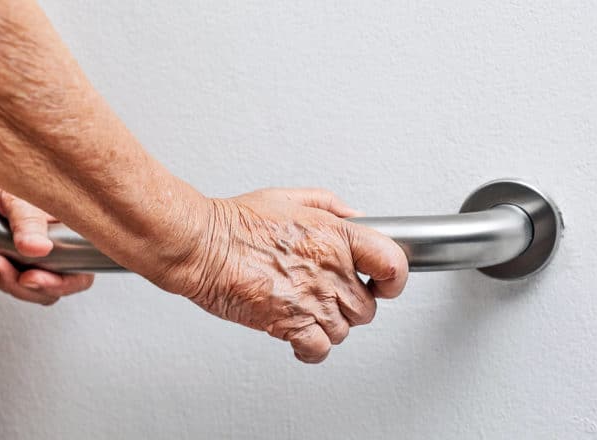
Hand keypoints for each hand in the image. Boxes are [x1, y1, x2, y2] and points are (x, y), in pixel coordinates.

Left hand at [0, 183, 93, 304]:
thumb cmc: (27, 170)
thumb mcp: (30, 196)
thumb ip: (33, 223)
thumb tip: (37, 248)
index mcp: (76, 241)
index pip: (74, 278)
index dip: (53, 284)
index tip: (29, 278)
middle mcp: (55, 252)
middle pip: (37, 287)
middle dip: (8, 277)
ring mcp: (29, 255)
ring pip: (9, 280)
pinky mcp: (4, 251)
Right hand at [151, 188, 408, 362]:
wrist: (202, 246)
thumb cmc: (236, 222)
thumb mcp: (290, 197)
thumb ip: (331, 207)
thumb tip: (358, 218)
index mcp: (335, 236)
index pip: (392, 263)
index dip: (394, 277)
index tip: (386, 282)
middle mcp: (330, 270)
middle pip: (368, 307)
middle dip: (353, 304)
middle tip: (333, 296)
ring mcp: (311, 300)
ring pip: (345, 330)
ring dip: (330, 325)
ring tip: (310, 311)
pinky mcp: (289, 324)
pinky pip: (319, 350)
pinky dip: (313, 349)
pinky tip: (302, 338)